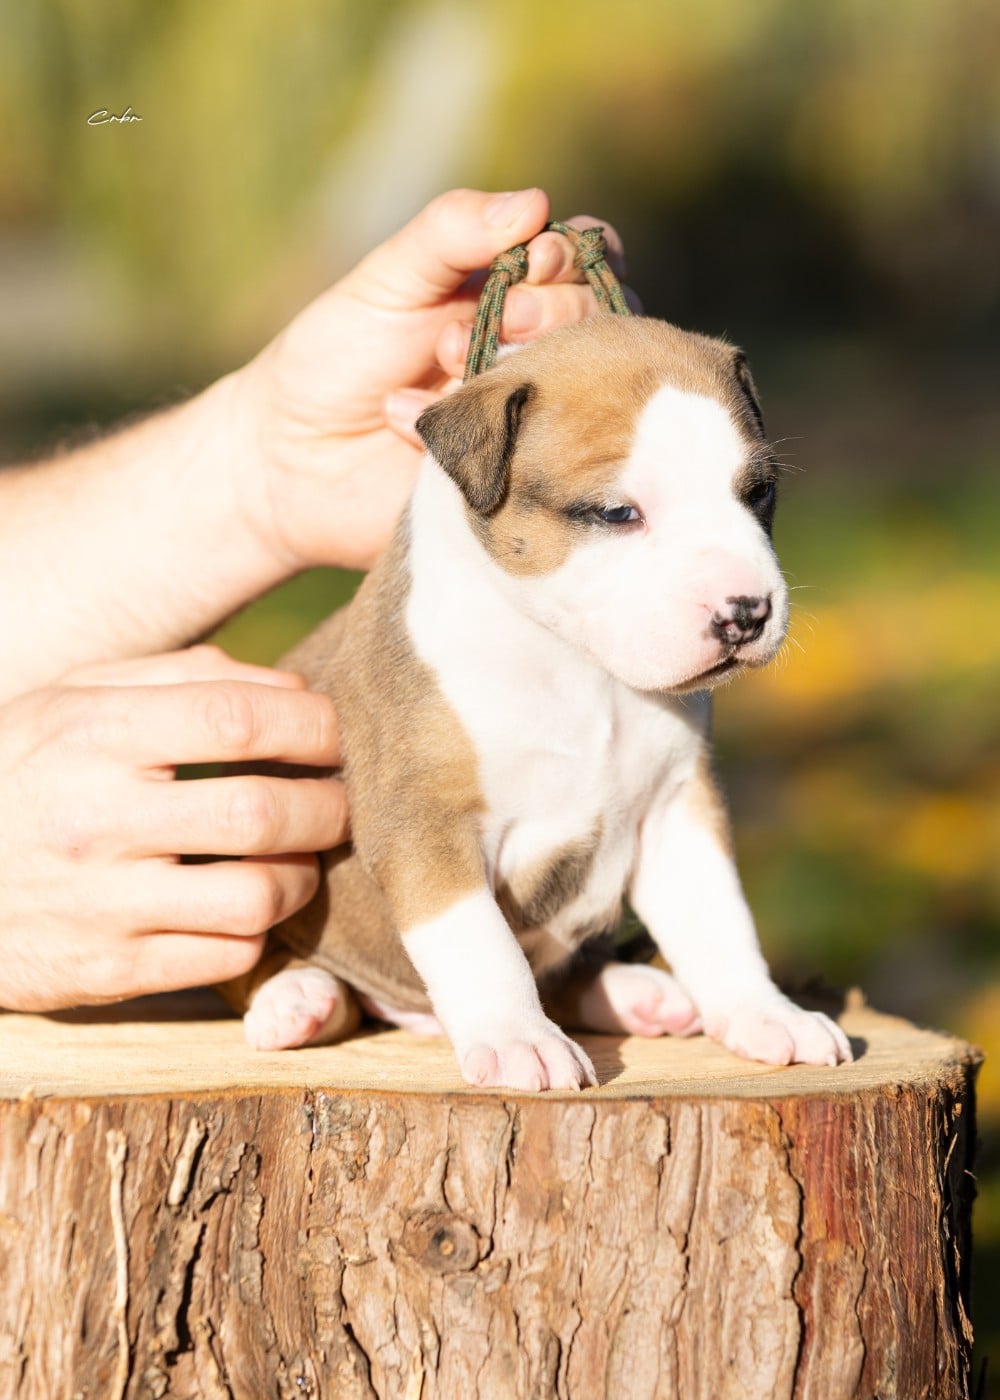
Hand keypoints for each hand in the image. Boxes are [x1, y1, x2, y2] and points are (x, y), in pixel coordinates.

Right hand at [0, 647, 347, 1011]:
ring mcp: (101, 902)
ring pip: (258, 894)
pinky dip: (259, 930)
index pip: (237, 717)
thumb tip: (295, 691)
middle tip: (341, 801)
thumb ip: (180, 678)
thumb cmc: (20, 772)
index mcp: (91, 733)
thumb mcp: (71, 701)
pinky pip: (227, 955)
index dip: (313, 726)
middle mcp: (95, 816)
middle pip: (261, 810)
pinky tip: (249, 905)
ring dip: (303, 876)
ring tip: (299, 859)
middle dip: (329, 805)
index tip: (338, 734)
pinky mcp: (107, 970)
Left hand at [232, 187, 626, 570]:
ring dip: (511, 371)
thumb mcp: (389, 279)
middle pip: (596, 321)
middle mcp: (534, 355)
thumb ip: (452, 232)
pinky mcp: (518, 478)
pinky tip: (411, 424)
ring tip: (441, 370)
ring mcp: (533, 419)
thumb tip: (536, 203)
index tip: (527, 264)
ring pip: (579, 387)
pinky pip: (537, 452)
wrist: (289, 460)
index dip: (568, 259)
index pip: (583, 260)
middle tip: (463, 332)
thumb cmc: (336, 359)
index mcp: (510, 294)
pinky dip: (473, 429)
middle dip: (544, 315)